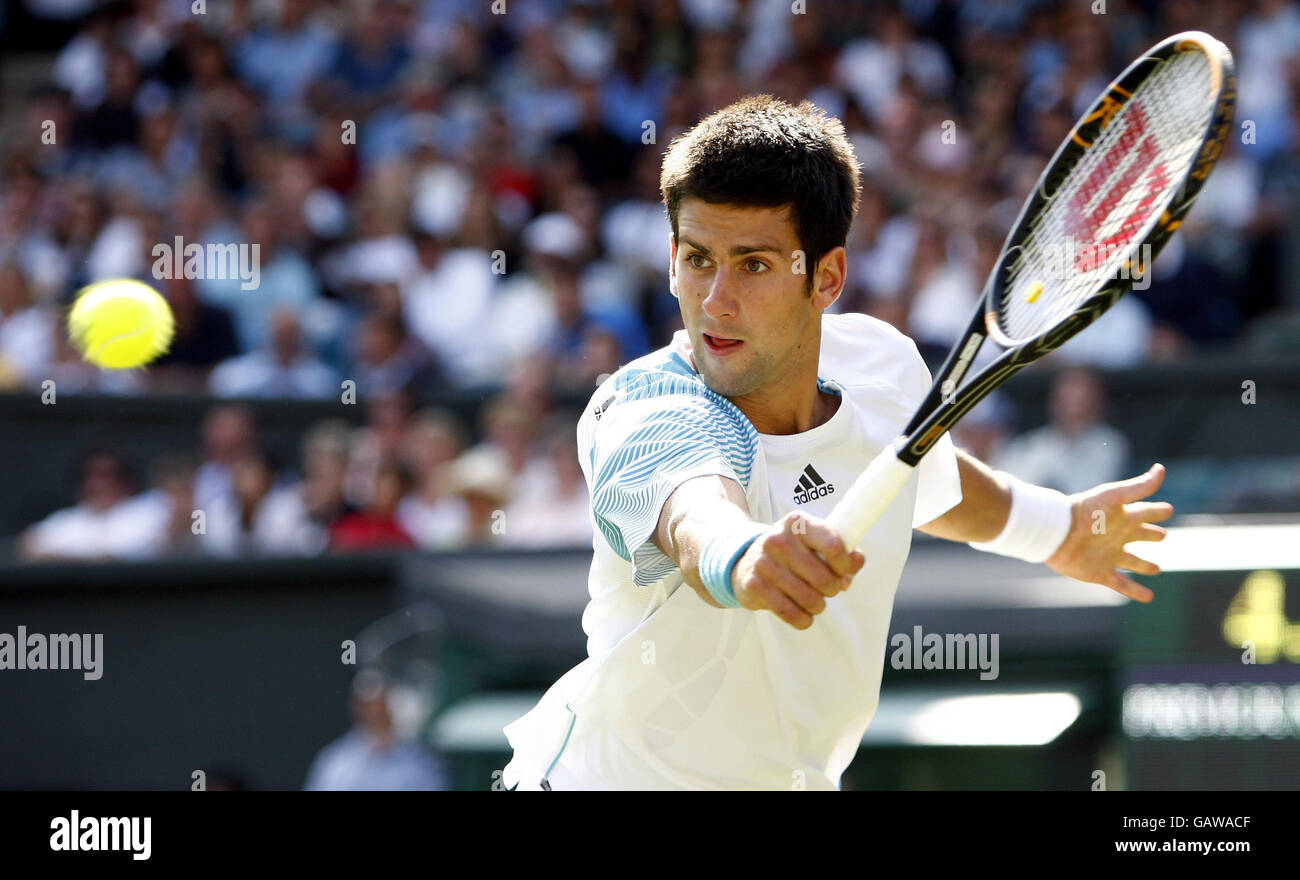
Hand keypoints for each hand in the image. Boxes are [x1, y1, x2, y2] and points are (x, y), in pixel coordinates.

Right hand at [732, 512, 865, 629]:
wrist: (747, 560)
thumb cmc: (793, 552)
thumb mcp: (815, 543)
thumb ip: (842, 554)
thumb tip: (848, 577)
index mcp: (798, 523)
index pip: (833, 545)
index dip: (845, 565)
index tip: (844, 572)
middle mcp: (778, 539)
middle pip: (823, 577)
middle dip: (832, 589)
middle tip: (828, 589)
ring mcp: (764, 562)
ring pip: (809, 598)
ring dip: (818, 606)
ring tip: (815, 602)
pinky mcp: (754, 585)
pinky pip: (790, 613)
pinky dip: (803, 619)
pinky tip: (804, 615)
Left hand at [1045, 463, 1173, 602]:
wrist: (1055, 532)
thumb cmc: (1085, 511)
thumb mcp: (1114, 497)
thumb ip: (1139, 487)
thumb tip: (1161, 469)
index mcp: (1122, 518)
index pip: (1145, 512)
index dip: (1157, 511)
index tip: (1168, 509)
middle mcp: (1118, 536)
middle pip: (1140, 535)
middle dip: (1151, 535)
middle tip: (1162, 535)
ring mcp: (1110, 556)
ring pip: (1133, 562)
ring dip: (1145, 566)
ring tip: (1156, 569)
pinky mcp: (1100, 573)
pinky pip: (1122, 584)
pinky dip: (1136, 591)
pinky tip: (1149, 597)